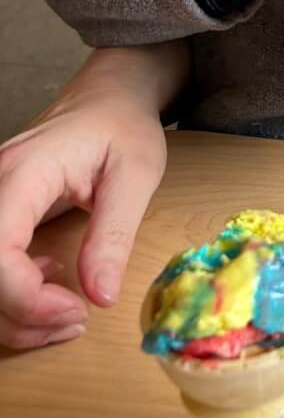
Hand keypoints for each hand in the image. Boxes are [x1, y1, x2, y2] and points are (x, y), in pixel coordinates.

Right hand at [0, 45, 178, 349]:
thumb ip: (115, 235)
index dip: (25, 297)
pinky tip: (46, 281)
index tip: (76, 311)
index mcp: (24, 174)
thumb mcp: (136, 173)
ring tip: (67, 312)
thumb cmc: (123, 127)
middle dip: (19, 314)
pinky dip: (9, 293)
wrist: (108, 97)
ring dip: (12, 312)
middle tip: (74, 320)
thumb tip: (101, 296)